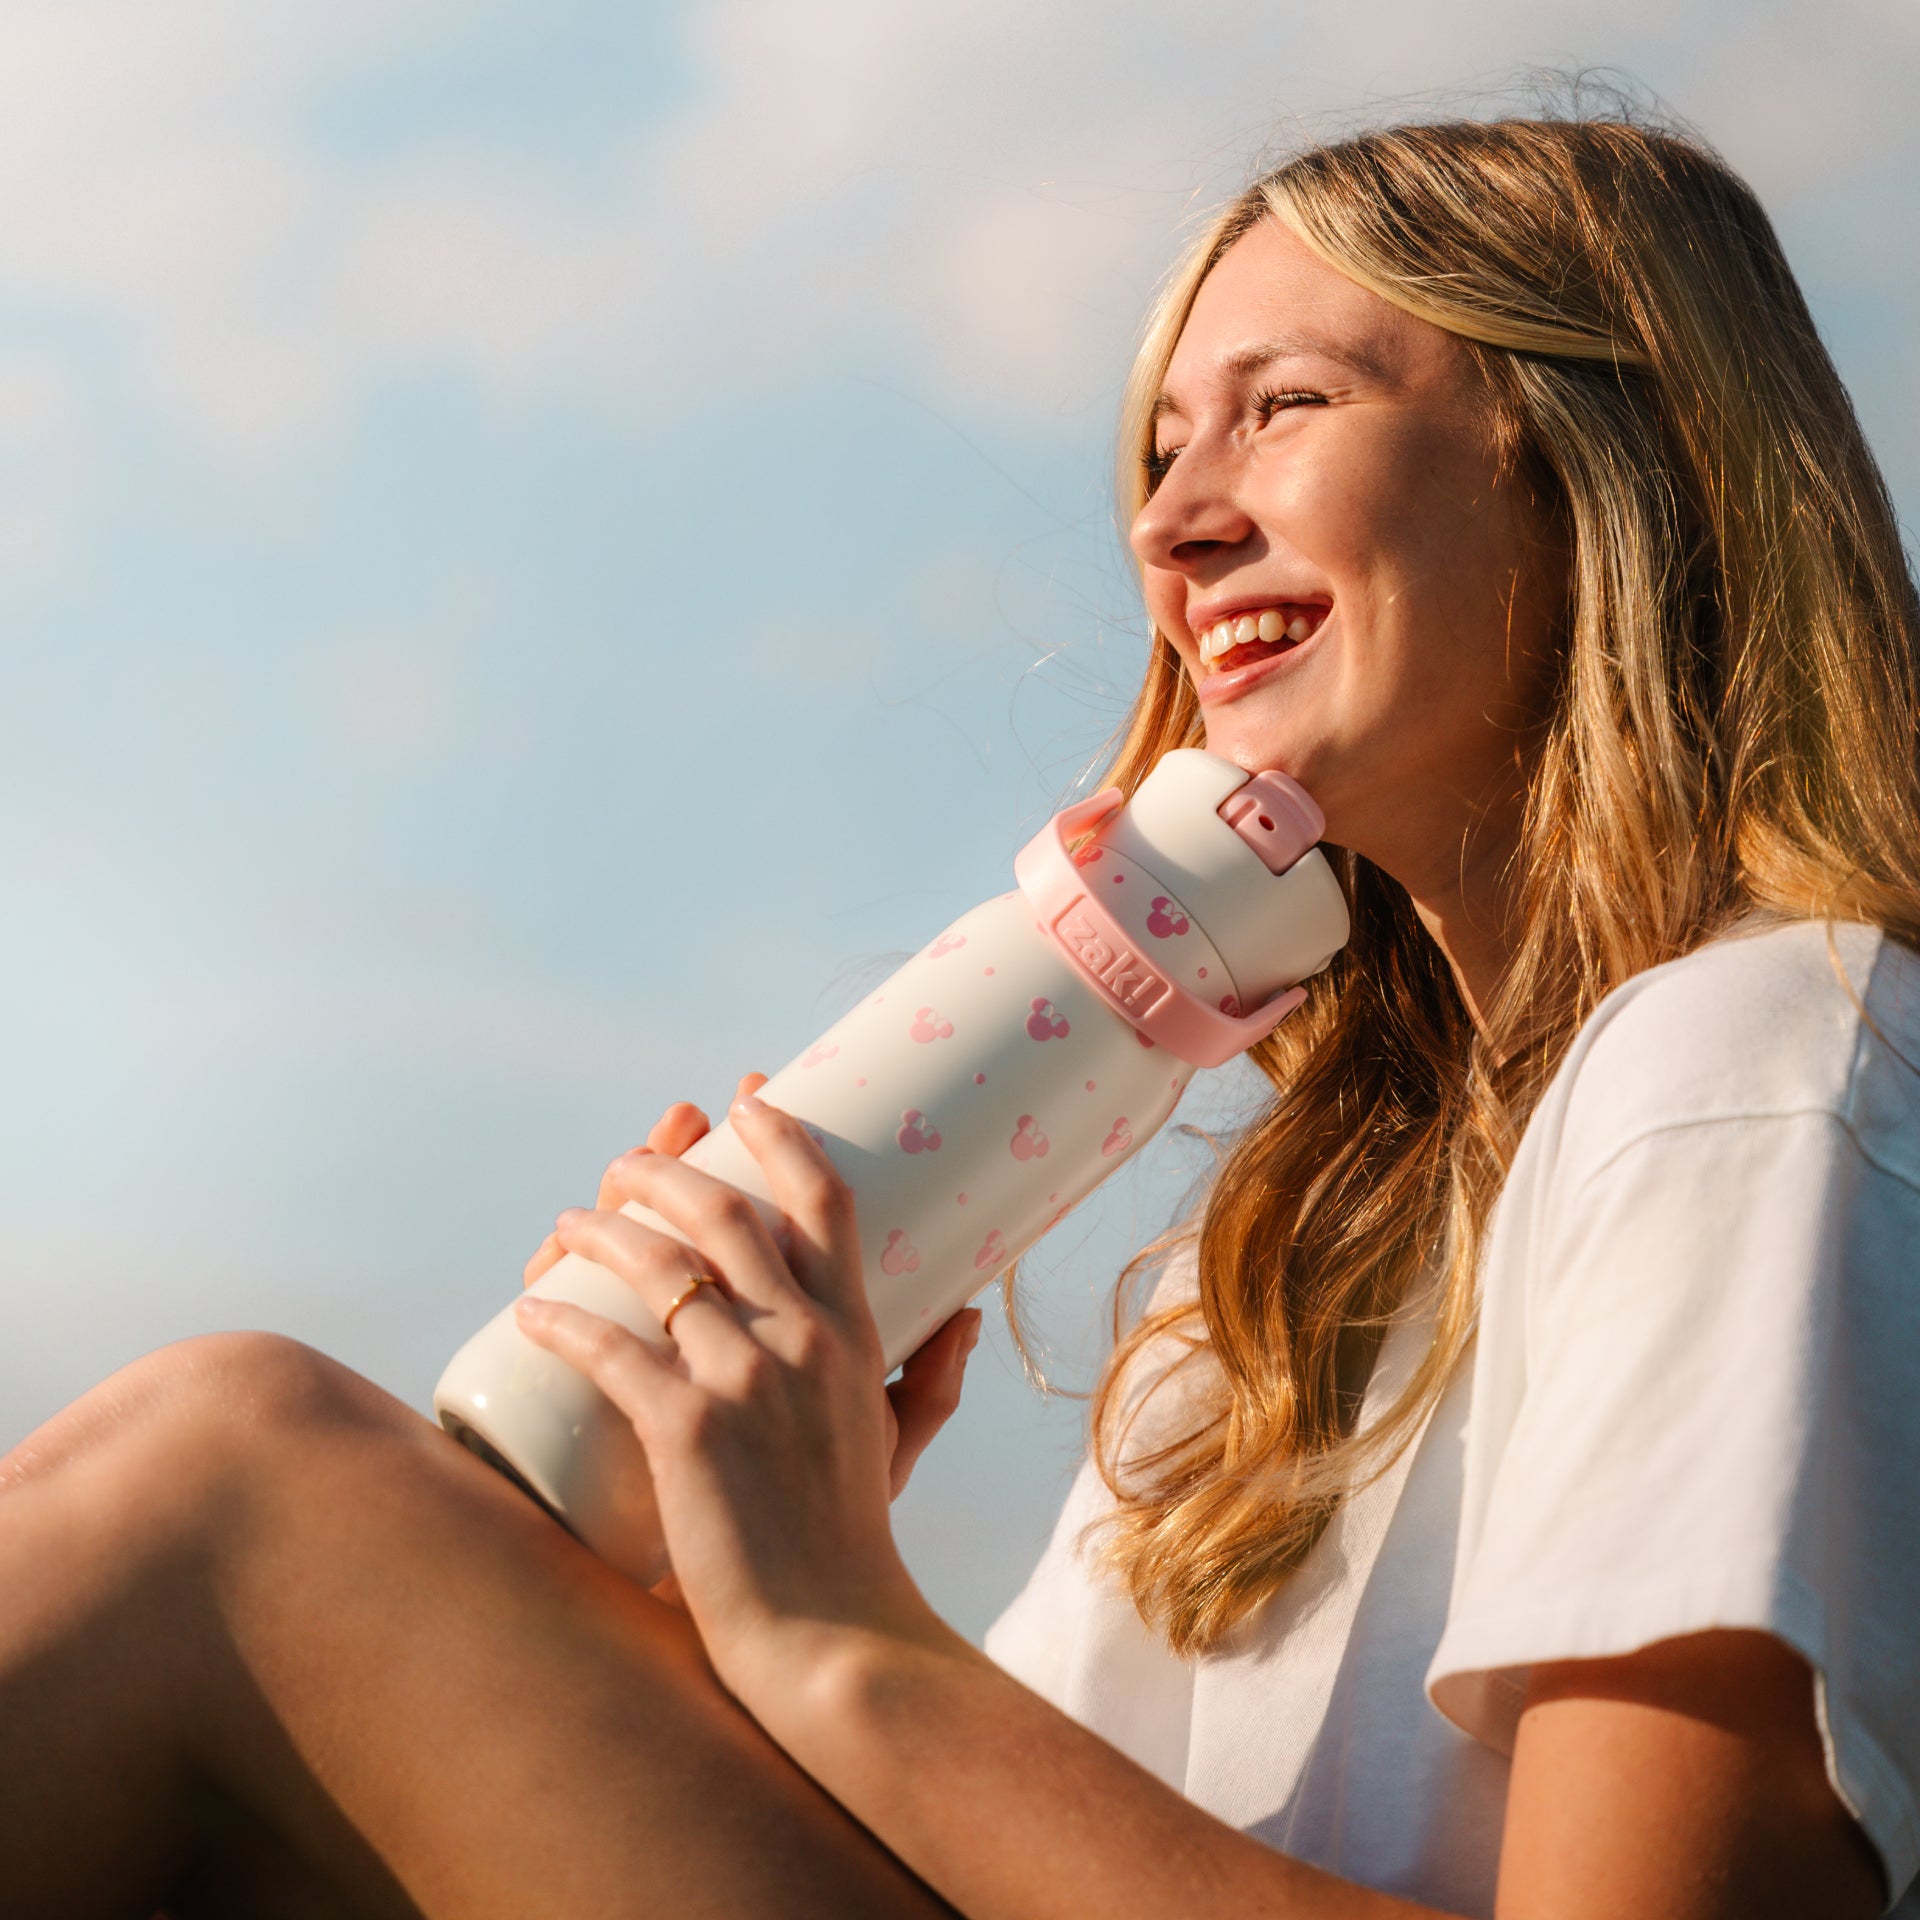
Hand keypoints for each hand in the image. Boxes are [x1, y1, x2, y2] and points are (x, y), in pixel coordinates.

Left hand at [512, 1082, 969, 1688]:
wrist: (830, 1633)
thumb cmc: (856, 1539)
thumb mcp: (902, 1444)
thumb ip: (933, 1379)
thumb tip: (967, 1314)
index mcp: (855, 1332)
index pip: (822, 1200)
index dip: (782, 1134)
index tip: (748, 1096)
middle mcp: (802, 1338)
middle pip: (723, 1212)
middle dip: (666, 1168)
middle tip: (627, 1161)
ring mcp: (744, 1377)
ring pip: (658, 1265)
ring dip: (600, 1230)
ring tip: (568, 1224)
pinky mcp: (686, 1427)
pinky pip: (609, 1348)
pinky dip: (562, 1321)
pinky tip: (531, 1311)